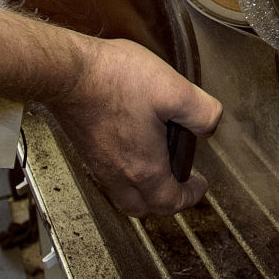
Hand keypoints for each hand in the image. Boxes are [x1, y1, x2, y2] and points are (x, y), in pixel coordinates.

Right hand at [55, 36, 223, 216]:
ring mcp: (98, 163)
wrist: (68, 71)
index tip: (199, 185)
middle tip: (177, 181)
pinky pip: (107, 174)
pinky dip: (123, 171)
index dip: (190, 197)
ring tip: (155, 163)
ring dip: (142, 187)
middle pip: (142, 207)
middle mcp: (118, 173)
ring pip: (122, 193)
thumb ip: (202, 112)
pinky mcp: (85, 148)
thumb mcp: (174, 89)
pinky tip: (130, 142)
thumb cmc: (115, 79)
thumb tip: (210, 125)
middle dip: (164, 199)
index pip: (170, 202)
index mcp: (144, 168)